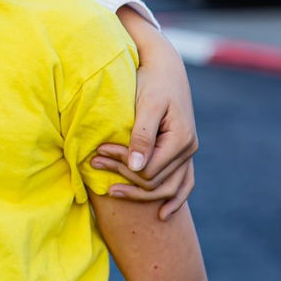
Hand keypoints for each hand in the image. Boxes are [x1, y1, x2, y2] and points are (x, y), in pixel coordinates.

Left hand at [104, 10, 199, 218]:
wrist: (165, 65)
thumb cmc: (152, 80)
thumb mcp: (146, 104)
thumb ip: (141, 136)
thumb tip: (135, 167)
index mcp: (180, 139)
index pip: (148, 170)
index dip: (121, 166)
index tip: (96, 153)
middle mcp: (188, 149)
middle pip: (154, 181)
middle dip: (123, 177)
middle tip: (92, 164)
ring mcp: (188, 153)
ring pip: (167, 187)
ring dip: (138, 192)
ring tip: (109, 190)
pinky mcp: (182, 152)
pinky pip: (183, 184)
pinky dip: (174, 200)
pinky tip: (161, 215)